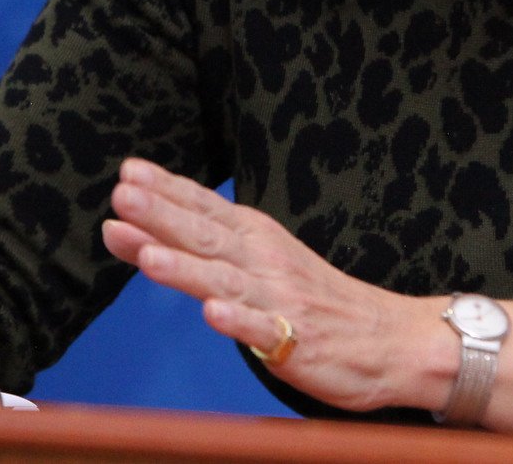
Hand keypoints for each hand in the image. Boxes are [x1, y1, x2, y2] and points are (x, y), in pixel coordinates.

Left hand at [102, 157, 431, 413]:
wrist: (388, 339)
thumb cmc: (311, 296)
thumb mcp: (253, 260)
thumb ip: (191, 247)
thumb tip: (128, 228)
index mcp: (252, 236)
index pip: (203, 207)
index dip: (166, 189)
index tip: (128, 172)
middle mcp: (262, 261)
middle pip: (206, 236)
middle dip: (163, 216)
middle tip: (124, 195)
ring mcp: (278, 300)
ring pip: (226, 281)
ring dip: (187, 268)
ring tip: (148, 258)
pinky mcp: (296, 340)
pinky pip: (264, 331)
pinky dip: (238, 321)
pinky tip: (212, 313)